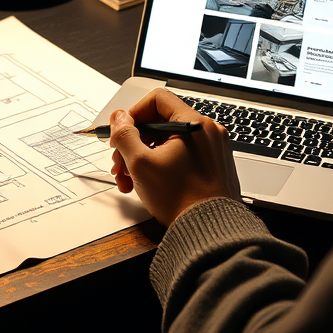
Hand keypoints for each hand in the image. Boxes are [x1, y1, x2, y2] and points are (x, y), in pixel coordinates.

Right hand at [108, 89, 240, 227]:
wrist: (209, 232)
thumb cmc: (182, 200)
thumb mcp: (141, 164)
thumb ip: (125, 134)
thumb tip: (119, 117)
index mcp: (193, 124)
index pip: (158, 100)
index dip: (135, 114)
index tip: (123, 132)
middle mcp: (207, 132)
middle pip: (161, 124)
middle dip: (134, 144)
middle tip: (120, 164)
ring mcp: (212, 150)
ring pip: (169, 143)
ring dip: (144, 158)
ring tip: (129, 181)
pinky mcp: (213, 166)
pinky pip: (181, 156)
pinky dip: (162, 165)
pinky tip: (147, 185)